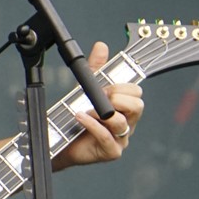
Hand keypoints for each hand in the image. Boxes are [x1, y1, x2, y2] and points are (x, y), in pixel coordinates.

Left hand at [53, 40, 143, 168]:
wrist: (61, 140)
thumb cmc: (78, 116)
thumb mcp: (85, 88)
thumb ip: (95, 68)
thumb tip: (102, 46)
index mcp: (125, 109)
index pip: (137, 93)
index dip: (122, 87)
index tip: (105, 86)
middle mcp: (127, 123)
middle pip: (137, 107)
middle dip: (117, 98)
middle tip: (100, 98)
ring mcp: (121, 139)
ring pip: (123, 123)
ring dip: (102, 113)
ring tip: (86, 110)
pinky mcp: (111, 152)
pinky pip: (107, 137)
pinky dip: (92, 124)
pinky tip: (81, 117)